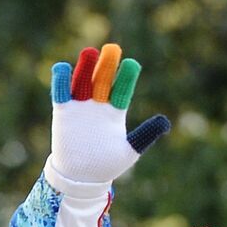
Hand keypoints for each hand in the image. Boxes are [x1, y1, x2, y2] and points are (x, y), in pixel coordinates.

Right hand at [48, 43, 170, 185]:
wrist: (82, 177)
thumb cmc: (108, 163)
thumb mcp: (130, 150)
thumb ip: (145, 135)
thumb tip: (165, 121)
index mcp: (115, 112)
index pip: (122, 90)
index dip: (126, 78)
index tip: (132, 65)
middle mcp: (98, 105)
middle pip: (103, 81)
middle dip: (107, 67)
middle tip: (113, 49)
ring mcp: (80, 107)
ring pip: (83, 83)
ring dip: (86, 69)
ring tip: (90, 53)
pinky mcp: (63, 112)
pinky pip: (61, 94)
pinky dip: (62, 82)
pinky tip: (63, 69)